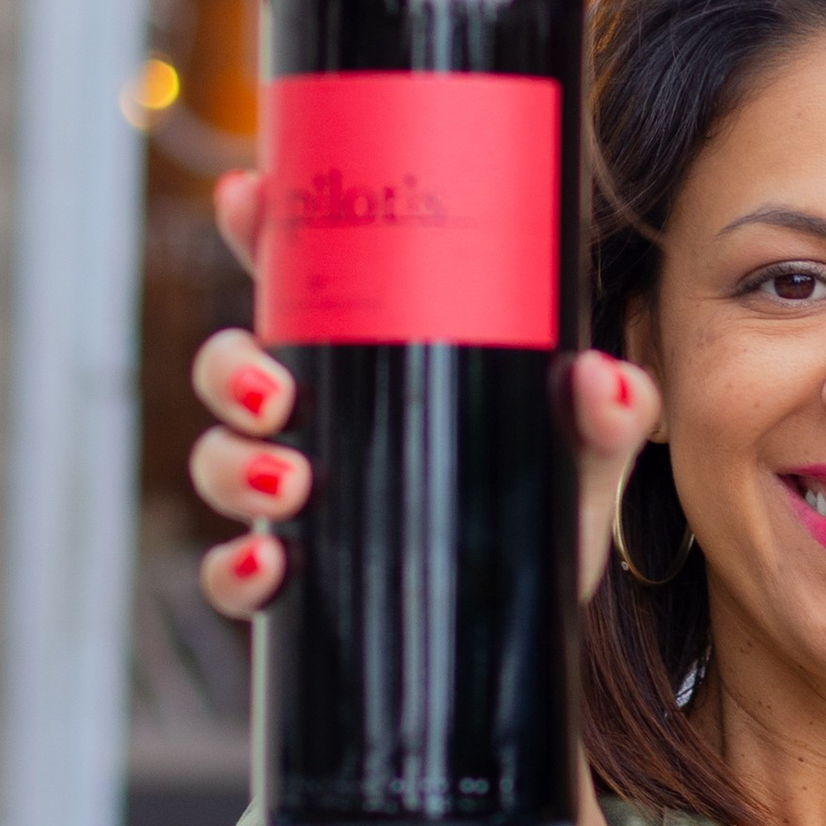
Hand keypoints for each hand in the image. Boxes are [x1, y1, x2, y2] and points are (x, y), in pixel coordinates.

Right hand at [189, 167, 665, 619]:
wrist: (535, 630)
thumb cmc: (544, 515)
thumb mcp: (581, 460)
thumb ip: (606, 418)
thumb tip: (605, 380)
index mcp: (378, 364)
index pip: (303, 283)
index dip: (259, 231)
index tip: (246, 196)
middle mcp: (325, 421)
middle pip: (234, 366)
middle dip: (230, 365)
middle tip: (271, 387)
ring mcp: (299, 498)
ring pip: (219, 460)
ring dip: (233, 462)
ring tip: (291, 478)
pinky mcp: (296, 582)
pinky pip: (231, 573)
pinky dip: (235, 569)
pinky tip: (267, 565)